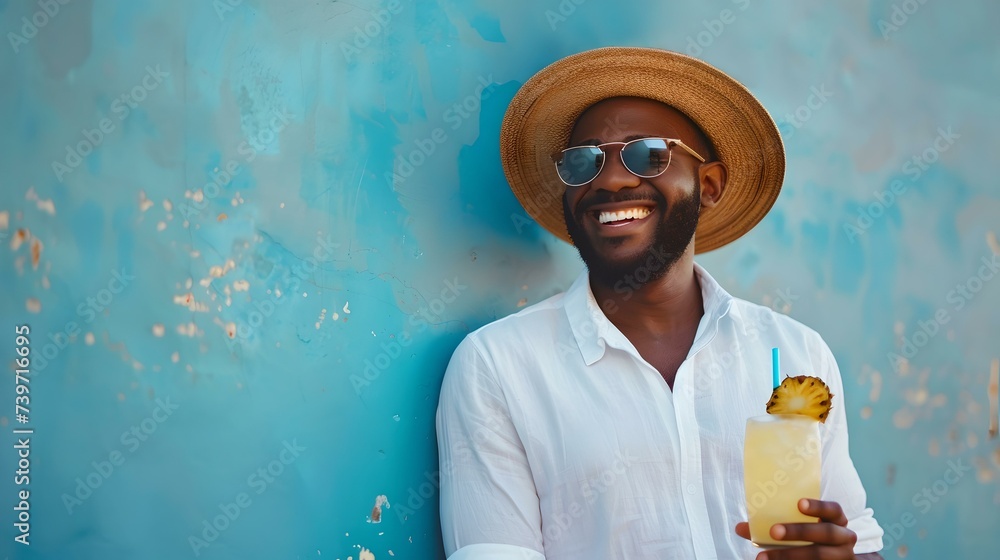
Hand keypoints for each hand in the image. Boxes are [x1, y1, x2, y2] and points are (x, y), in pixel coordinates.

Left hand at [734, 498, 858, 558]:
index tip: (799, 504)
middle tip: (773, 531)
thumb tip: (739, 528)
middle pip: (825, 533)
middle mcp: (845, 537)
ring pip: (819, 555)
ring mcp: (842, 556)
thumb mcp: (798, 527)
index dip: (818, 506)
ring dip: (789, 555)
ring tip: (762, 557)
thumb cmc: (810, 538)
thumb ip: (773, 524)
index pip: (833, 509)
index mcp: (837, 520)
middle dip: (798, 531)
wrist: (830, 559)